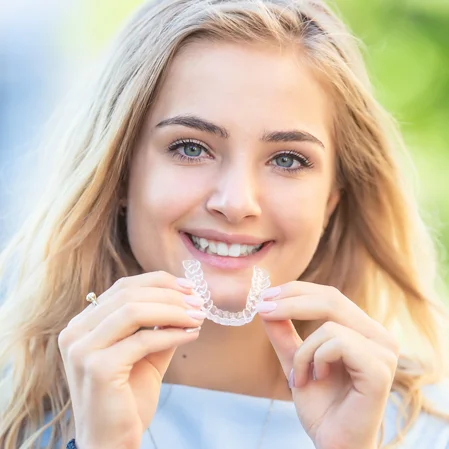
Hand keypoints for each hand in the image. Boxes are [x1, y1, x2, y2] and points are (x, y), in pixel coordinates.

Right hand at [58, 271, 204, 448]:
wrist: (111, 443)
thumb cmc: (127, 398)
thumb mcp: (146, 353)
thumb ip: (159, 326)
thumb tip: (187, 301)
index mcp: (83, 324)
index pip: (123, 287)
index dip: (159, 282)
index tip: (189, 287)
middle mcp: (75, 332)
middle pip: (129, 294)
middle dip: (170, 295)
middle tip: (199, 302)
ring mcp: (82, 349)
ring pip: (134, 311)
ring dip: (174, 310)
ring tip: (198, 316)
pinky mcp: (98, 368)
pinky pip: (143, 340)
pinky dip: (172, 333)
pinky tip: (192, 335)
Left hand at [257, 282, 398, 448]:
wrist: (334, 443)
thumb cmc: (321, 406)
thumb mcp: (295, 361)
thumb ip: (284, 334)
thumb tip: (266, 304)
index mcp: (363, 330)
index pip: (329, 296)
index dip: (296, 291)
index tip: (265, 296)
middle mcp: (379, 336)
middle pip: (331, 298)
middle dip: (290, 302)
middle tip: (263, 309)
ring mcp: (384, 351)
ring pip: (329, 324)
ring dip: (303, 351)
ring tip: (299, 377)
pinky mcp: (380, 369)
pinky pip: (337, 343)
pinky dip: (316, 360)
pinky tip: (317, 379)